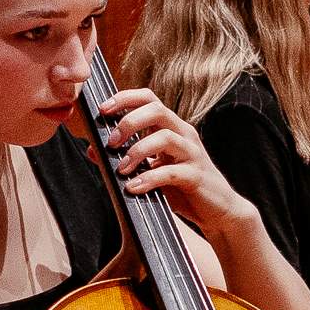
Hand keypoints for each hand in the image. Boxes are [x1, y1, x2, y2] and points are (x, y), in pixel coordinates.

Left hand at [94, 87, 258, 235]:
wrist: (218, 210)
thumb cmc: (183, 187)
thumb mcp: (151, 169)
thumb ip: (126, 157)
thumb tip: (92, 150)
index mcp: (171, 127)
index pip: (149, 99)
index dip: (125, 98)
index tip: (103, 109)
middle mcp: (183, 134)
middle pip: (156, 111)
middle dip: (129, 122)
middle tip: (111, 143)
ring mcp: (192, 154)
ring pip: (164, 137)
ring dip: (137, 151)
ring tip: (122, 169)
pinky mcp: (196, 176)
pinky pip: (171, 171)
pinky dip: (149, 178)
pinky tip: (134, 187)